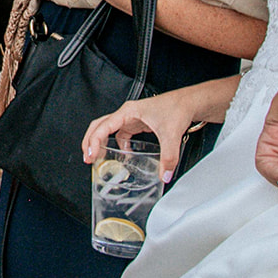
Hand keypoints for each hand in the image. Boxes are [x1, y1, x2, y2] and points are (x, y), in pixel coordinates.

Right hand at [82, 87, 201, 181]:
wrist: (189, 102)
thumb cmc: (177, 107)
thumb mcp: (171, 134)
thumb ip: (168, 157)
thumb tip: (163, 174)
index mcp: (128, 112)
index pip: (103, 126)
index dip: (94, 141)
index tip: (91, 155)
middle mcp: (127, 114)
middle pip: (100, 126)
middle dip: (90, 141)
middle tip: (87, 158)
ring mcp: (132, 118)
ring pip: (108, 130)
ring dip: (101, 143)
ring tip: (98, 157)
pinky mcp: (138, 123)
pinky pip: (122, 134)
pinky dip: (119, 145)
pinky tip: (124, 154)